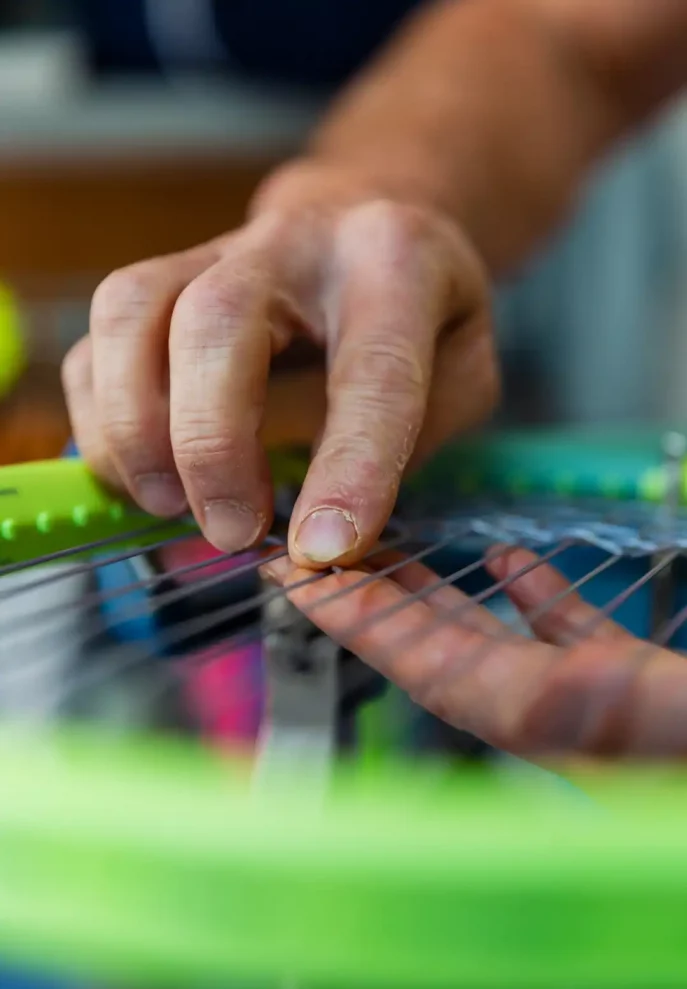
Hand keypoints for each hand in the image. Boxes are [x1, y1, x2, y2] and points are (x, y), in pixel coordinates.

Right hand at [62, 162, 496, 566]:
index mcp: (395, 261)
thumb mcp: (461, 376)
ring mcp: (212, 251)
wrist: (362, 225)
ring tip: (168, 505)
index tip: (324, 549)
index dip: (348, 467)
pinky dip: (101, 419)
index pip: (371, 370)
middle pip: (215, 320)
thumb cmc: (420, 321)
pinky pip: (97, 340)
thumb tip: (319, 529)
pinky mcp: (159, 283)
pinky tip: (138, 475)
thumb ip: (407, 443)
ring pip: (130, 312)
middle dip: (210, 443)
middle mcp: (294, 239)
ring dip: (134, 427)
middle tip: (231, 531)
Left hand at [264, 547, 686, 758]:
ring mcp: (578, 692)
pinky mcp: (624, 678)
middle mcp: (538, 705)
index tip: (293, 579)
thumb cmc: (681, 745)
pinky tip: (510, 560)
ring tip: (386, 547)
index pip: (412, 661)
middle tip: (314, 551)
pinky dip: (529, 594)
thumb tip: (465, 683)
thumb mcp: (622, 717)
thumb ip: (546, 704)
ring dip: (434, 592)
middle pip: (429, 645)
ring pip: (487, 634)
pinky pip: (560, 630)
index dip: (351, 619)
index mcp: (528, 715)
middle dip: (369, 598)